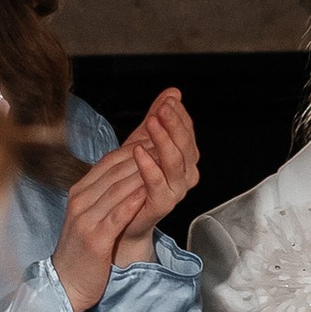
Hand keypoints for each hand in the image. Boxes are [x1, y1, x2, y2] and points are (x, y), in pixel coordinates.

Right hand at [51, 96, 200, 308]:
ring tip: (167, 158)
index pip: (111, 160)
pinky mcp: (94, 238)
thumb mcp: (93, 214)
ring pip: (119, 187)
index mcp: (81, 191)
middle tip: (170, 137)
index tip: (160, 132)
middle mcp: (81, 200)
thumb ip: (108, 191)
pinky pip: (117, 215)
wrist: (66, 283)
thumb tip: (132, 170)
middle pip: (117, 169)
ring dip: (144, 171)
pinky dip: (133, 201)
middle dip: (146, 151)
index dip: (137, 144)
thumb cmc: (84, 249)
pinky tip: (149, 191)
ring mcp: (86, 218)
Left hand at [112, 87, 198, 265]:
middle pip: (186, 145)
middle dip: (174, 124)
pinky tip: (138, 151)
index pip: (187, 132)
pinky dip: (149, 166)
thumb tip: (173, 92)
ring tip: (151, 123)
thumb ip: (159, 117)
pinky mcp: (161, 204)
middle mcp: (185, 175)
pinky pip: (157, 183)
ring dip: (164, 140)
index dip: (179, 116)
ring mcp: (176, 190)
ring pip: (176, 162)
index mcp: (185, 159)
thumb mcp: (144, 141)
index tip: (168, 100)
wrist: (123, 219)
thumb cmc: (134, 181)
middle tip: (162, 109)